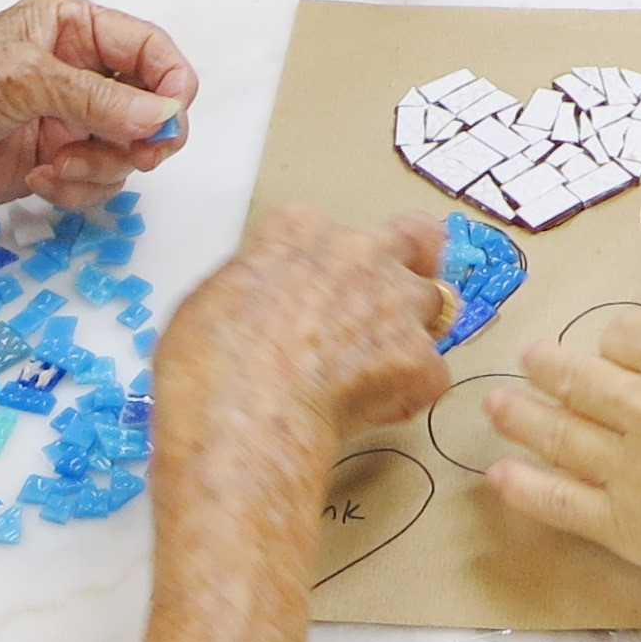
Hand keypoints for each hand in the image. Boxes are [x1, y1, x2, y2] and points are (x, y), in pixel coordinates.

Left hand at [0, 0, 196, 226]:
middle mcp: (77, 70)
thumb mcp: (22, 79)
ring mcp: (68, 120)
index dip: (172, 83)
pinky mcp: (54, 163)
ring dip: (103, 167)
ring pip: (128, 151)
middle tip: (135, 158)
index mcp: (71, 27)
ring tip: (58, 168)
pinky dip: (78, 188)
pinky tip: (39, 181)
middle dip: (142, 136)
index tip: (169, 121)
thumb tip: (162, 117)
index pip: (150, 49)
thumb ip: (97, 97)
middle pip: (150, 105)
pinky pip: (99, 182)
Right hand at [155, 204, 453, 464]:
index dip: (324, 260)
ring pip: (431, 304)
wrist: (244, 412)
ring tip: (376, 369)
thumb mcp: (210, 298)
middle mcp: (358, 252)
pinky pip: (430, 374)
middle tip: (391, 298)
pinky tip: (373, 413)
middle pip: (412, 241)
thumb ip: (253, 283)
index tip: (315, 285)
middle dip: (410, 263)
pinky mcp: (418, 357)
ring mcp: (395, 302)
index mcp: (300, 229)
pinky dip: (409, 393)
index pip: (326, 228)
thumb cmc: (209, 363)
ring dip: (411, 330)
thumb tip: (259, 306)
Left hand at [486, 313, 640, 626]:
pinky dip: (524, 487)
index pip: (628, 333)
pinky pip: (560, 502)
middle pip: (580, 376)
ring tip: (497, 405)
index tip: (619, 351)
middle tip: (531, 361)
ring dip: (521, 415)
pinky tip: (500, 476)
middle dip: (549, 366)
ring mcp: (636, 472)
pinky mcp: (631, 529)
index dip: (621, 340)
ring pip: (559, 432)